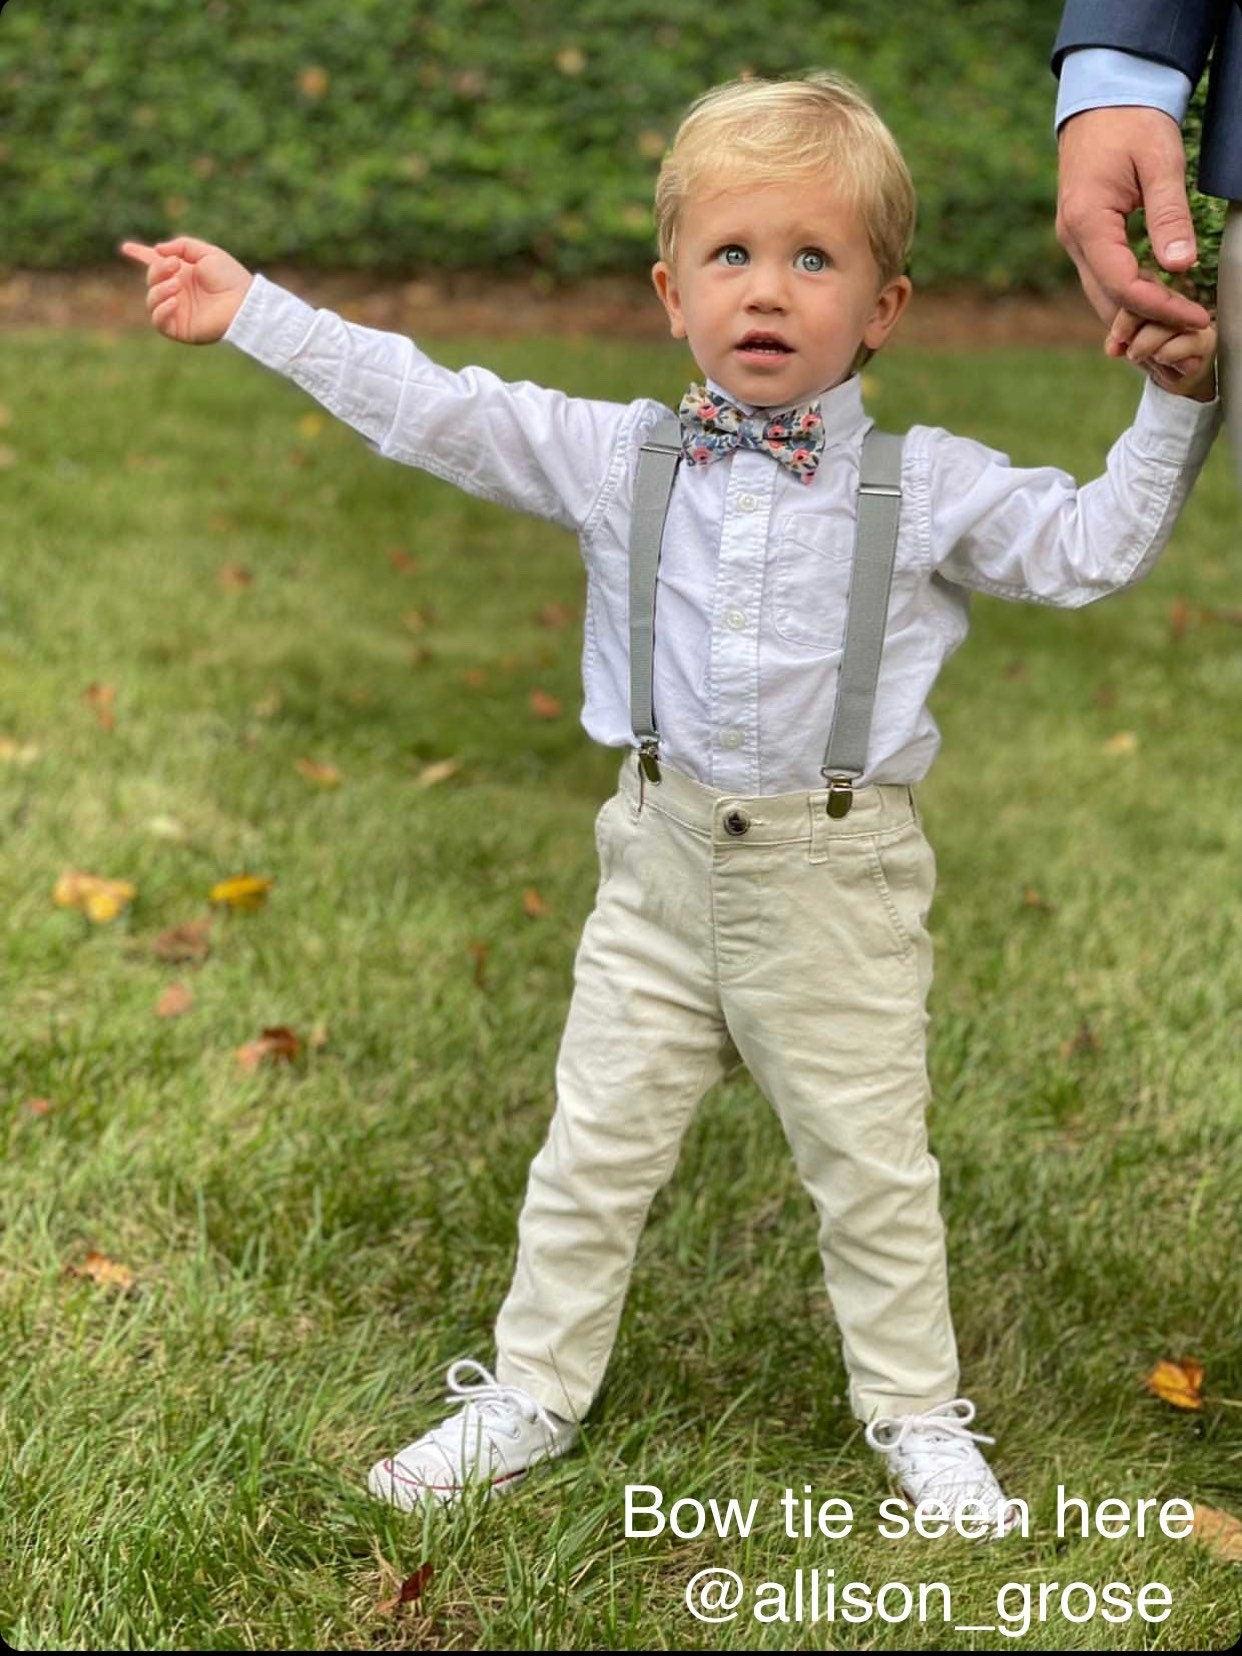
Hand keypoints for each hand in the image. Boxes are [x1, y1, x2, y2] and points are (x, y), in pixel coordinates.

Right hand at [118, 235, 252, 343]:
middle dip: (158, 269)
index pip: (156, 264)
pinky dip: (161, 309)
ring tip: (178, 285)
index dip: (140, 254)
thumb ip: (182, 246)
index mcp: (182, 273)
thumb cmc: (230, 278)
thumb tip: (158, 250)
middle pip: (151, 279)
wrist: (243, 302)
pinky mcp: (179, 329)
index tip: (126, 247)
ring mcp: (177, 310)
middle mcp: (177, 291)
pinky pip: (158, 321)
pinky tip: (175, 301)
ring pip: (151, 300)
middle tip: (174, 265)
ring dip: (159, 289)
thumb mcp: (207, 253)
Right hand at [1057, 107, 1210, 333]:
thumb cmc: (1132, 122)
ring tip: (1176, 324)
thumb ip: (1169, 215)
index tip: (1195, 316)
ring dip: (1137, 315)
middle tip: (1188, 331)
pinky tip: (1157, 300)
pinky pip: (1104, 279)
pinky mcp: (1084, 237)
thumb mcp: (1160, 161)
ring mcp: (1075, 240)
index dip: (1160, 307)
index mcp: (1087, 222)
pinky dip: (1129, 296)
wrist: (1102, 97)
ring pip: (1102, 295)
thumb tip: (1180, 266)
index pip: (1122, 285)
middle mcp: (1073, 239)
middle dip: (1147, 323)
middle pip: (1107, 301)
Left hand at [1107, 307, 1217, 401]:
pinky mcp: (1206, 340)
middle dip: (1137, 338)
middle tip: (1133, 354)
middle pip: (1154, 311)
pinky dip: (1170, 355)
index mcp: (1156, 298)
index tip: (1116, 341)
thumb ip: (1117, 341)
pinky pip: (1186, 343)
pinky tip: (1166, 361)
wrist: (1173, 377)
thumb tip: (1112, 349)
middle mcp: (1177, 305)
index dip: (1125, 321)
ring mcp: (1194, 321)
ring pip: (1168, 326)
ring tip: (1151, 358)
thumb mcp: (1127, 344)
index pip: (1141, 298)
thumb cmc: (1149, 354)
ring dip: (1151, 348)